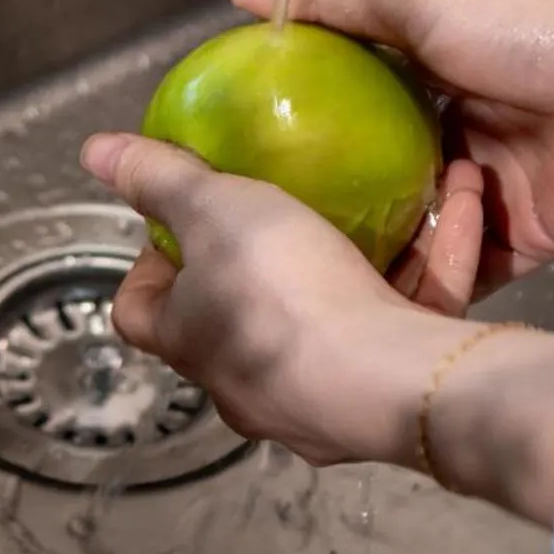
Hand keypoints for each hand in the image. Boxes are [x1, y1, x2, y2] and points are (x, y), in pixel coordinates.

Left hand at [84, 133, 553, 522]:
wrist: (398, 384)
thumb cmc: (287, 297)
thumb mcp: (215, 210)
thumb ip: (160, 177)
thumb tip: (94, 152)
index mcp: (192, 344)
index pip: (140, 310)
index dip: (151, 264)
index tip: (179, 218)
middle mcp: (249, 386)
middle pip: (240, 319)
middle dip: (263, 265)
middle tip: (289, 204)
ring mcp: (321, 400)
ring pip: (335, 321)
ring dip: (363, 258)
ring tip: (388, 198)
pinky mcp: (393, 395)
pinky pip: (409, 320)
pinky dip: (434, 264)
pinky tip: (459, 201)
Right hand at [227, 0, 553, 289]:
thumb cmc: (525, 30)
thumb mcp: (415, 1)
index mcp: (422, 82)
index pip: (340, 114)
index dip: (290, 136)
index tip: (233, 162)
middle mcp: (446, 142)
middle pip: (368, 184)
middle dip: (322, 211)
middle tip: (258, 240)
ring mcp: (480, 200)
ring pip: (406, 238)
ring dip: (368, 255)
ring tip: (303, 280)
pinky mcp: (515, 247)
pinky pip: (456, 278)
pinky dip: (423, 287)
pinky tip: (369, 305)